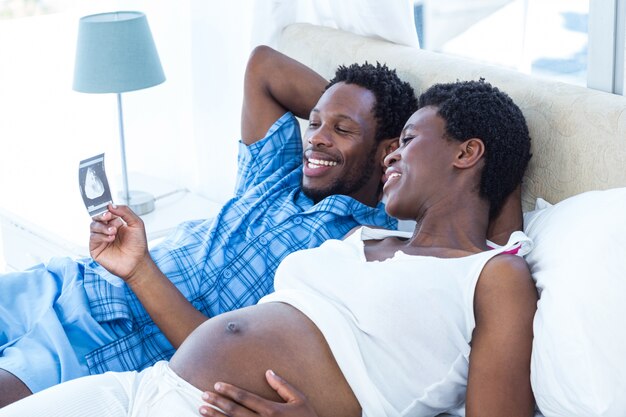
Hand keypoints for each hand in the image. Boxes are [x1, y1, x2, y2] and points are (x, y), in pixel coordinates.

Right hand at [89, 204, 149, 280]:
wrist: (137, 261)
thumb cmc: (138, 245)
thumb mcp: (136, 223)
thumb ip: (125, 212)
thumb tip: (111, 205)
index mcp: (115, 222)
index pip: (106, 211)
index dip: (105, 208)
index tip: (108, 207)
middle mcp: (106, 229)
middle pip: (96, 217)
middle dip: (101, 215)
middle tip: (108, 216)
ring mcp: (100, 238)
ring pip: (93, 226)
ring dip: (103, 226)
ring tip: (114, 231)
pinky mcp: (95, 248)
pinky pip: (93, 237)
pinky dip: (101, 236)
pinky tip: (111, 238)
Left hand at [199, 370, 318, 416]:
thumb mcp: (300, 400)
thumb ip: (283, 386)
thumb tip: (268, 372)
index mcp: (272, 410)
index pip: (246, 398)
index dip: (230, 391)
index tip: (217, 385)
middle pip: (234, 411)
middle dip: (217, 402)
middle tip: (203, 395)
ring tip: (201, 410)